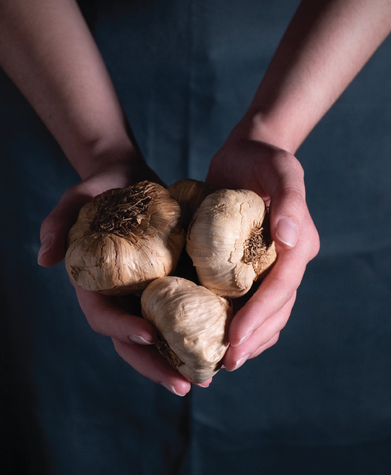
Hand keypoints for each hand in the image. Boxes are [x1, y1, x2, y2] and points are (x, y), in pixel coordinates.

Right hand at [38, 158, 199, 395]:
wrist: (128, 178)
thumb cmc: (100, 187)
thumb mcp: (77, 197)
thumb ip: (57, 222)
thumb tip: (44, 258)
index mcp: (94, 286)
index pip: (103, 317)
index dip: (122, 329)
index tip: (148, 334)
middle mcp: (119, 298)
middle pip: (132, 342)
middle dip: (155, 365)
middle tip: (184, 383)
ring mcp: (144, 296)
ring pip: (159, 338)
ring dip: (179, 361)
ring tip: (207, 378)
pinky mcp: (169, 285)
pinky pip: (181, 315)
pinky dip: (197, 333)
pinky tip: (222, 345)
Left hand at [206, 132, 319, 371]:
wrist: (248, 151)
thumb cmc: (262, 157)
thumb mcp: (280, 168)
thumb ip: (289, 198)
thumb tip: (288, 237)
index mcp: (299, 244)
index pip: (281, 290)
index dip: (259, 318)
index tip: (235, 341)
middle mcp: (288, 260)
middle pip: (276, 311)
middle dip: (252, 339)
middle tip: (225, 364)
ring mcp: (272, 265)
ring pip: (267, 313)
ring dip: (248, 339)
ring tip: (221, 361)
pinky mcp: (253, 265)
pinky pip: (250, 301)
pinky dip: (238, 321)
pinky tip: (216, 335)